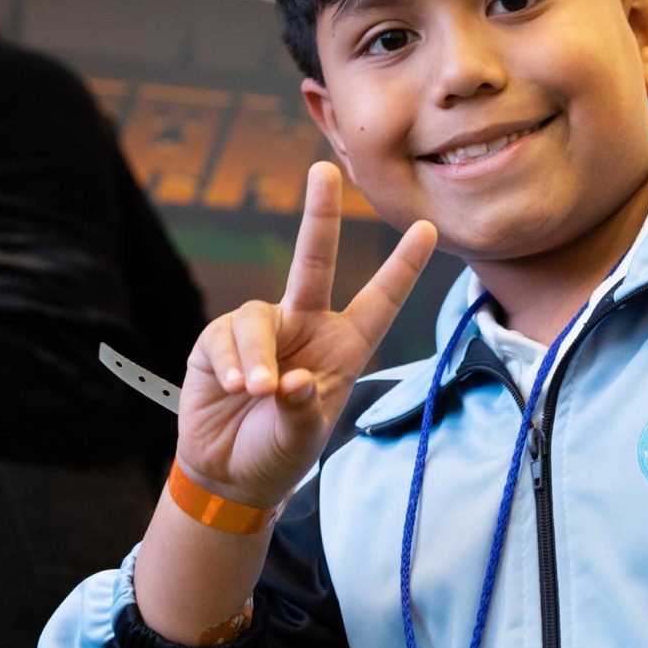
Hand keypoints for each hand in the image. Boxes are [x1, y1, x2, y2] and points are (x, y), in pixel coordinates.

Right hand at [176, 162, 435, 510]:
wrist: (228, 474)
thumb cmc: (278, 454)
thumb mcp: (301, 441)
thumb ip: (301, 411)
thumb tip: (292, 379)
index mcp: (342, 348)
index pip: (378, 302)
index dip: (402, 267)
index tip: (428, 228)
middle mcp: (305, 327)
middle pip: (313, 262)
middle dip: (320, 215)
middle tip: (324, 172)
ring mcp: (261, 331)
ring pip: (256, 317)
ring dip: (255, 355)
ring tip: (254, 392)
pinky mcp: (218, 340)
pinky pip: (224, 338)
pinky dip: (230, 363)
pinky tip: (232, 387)